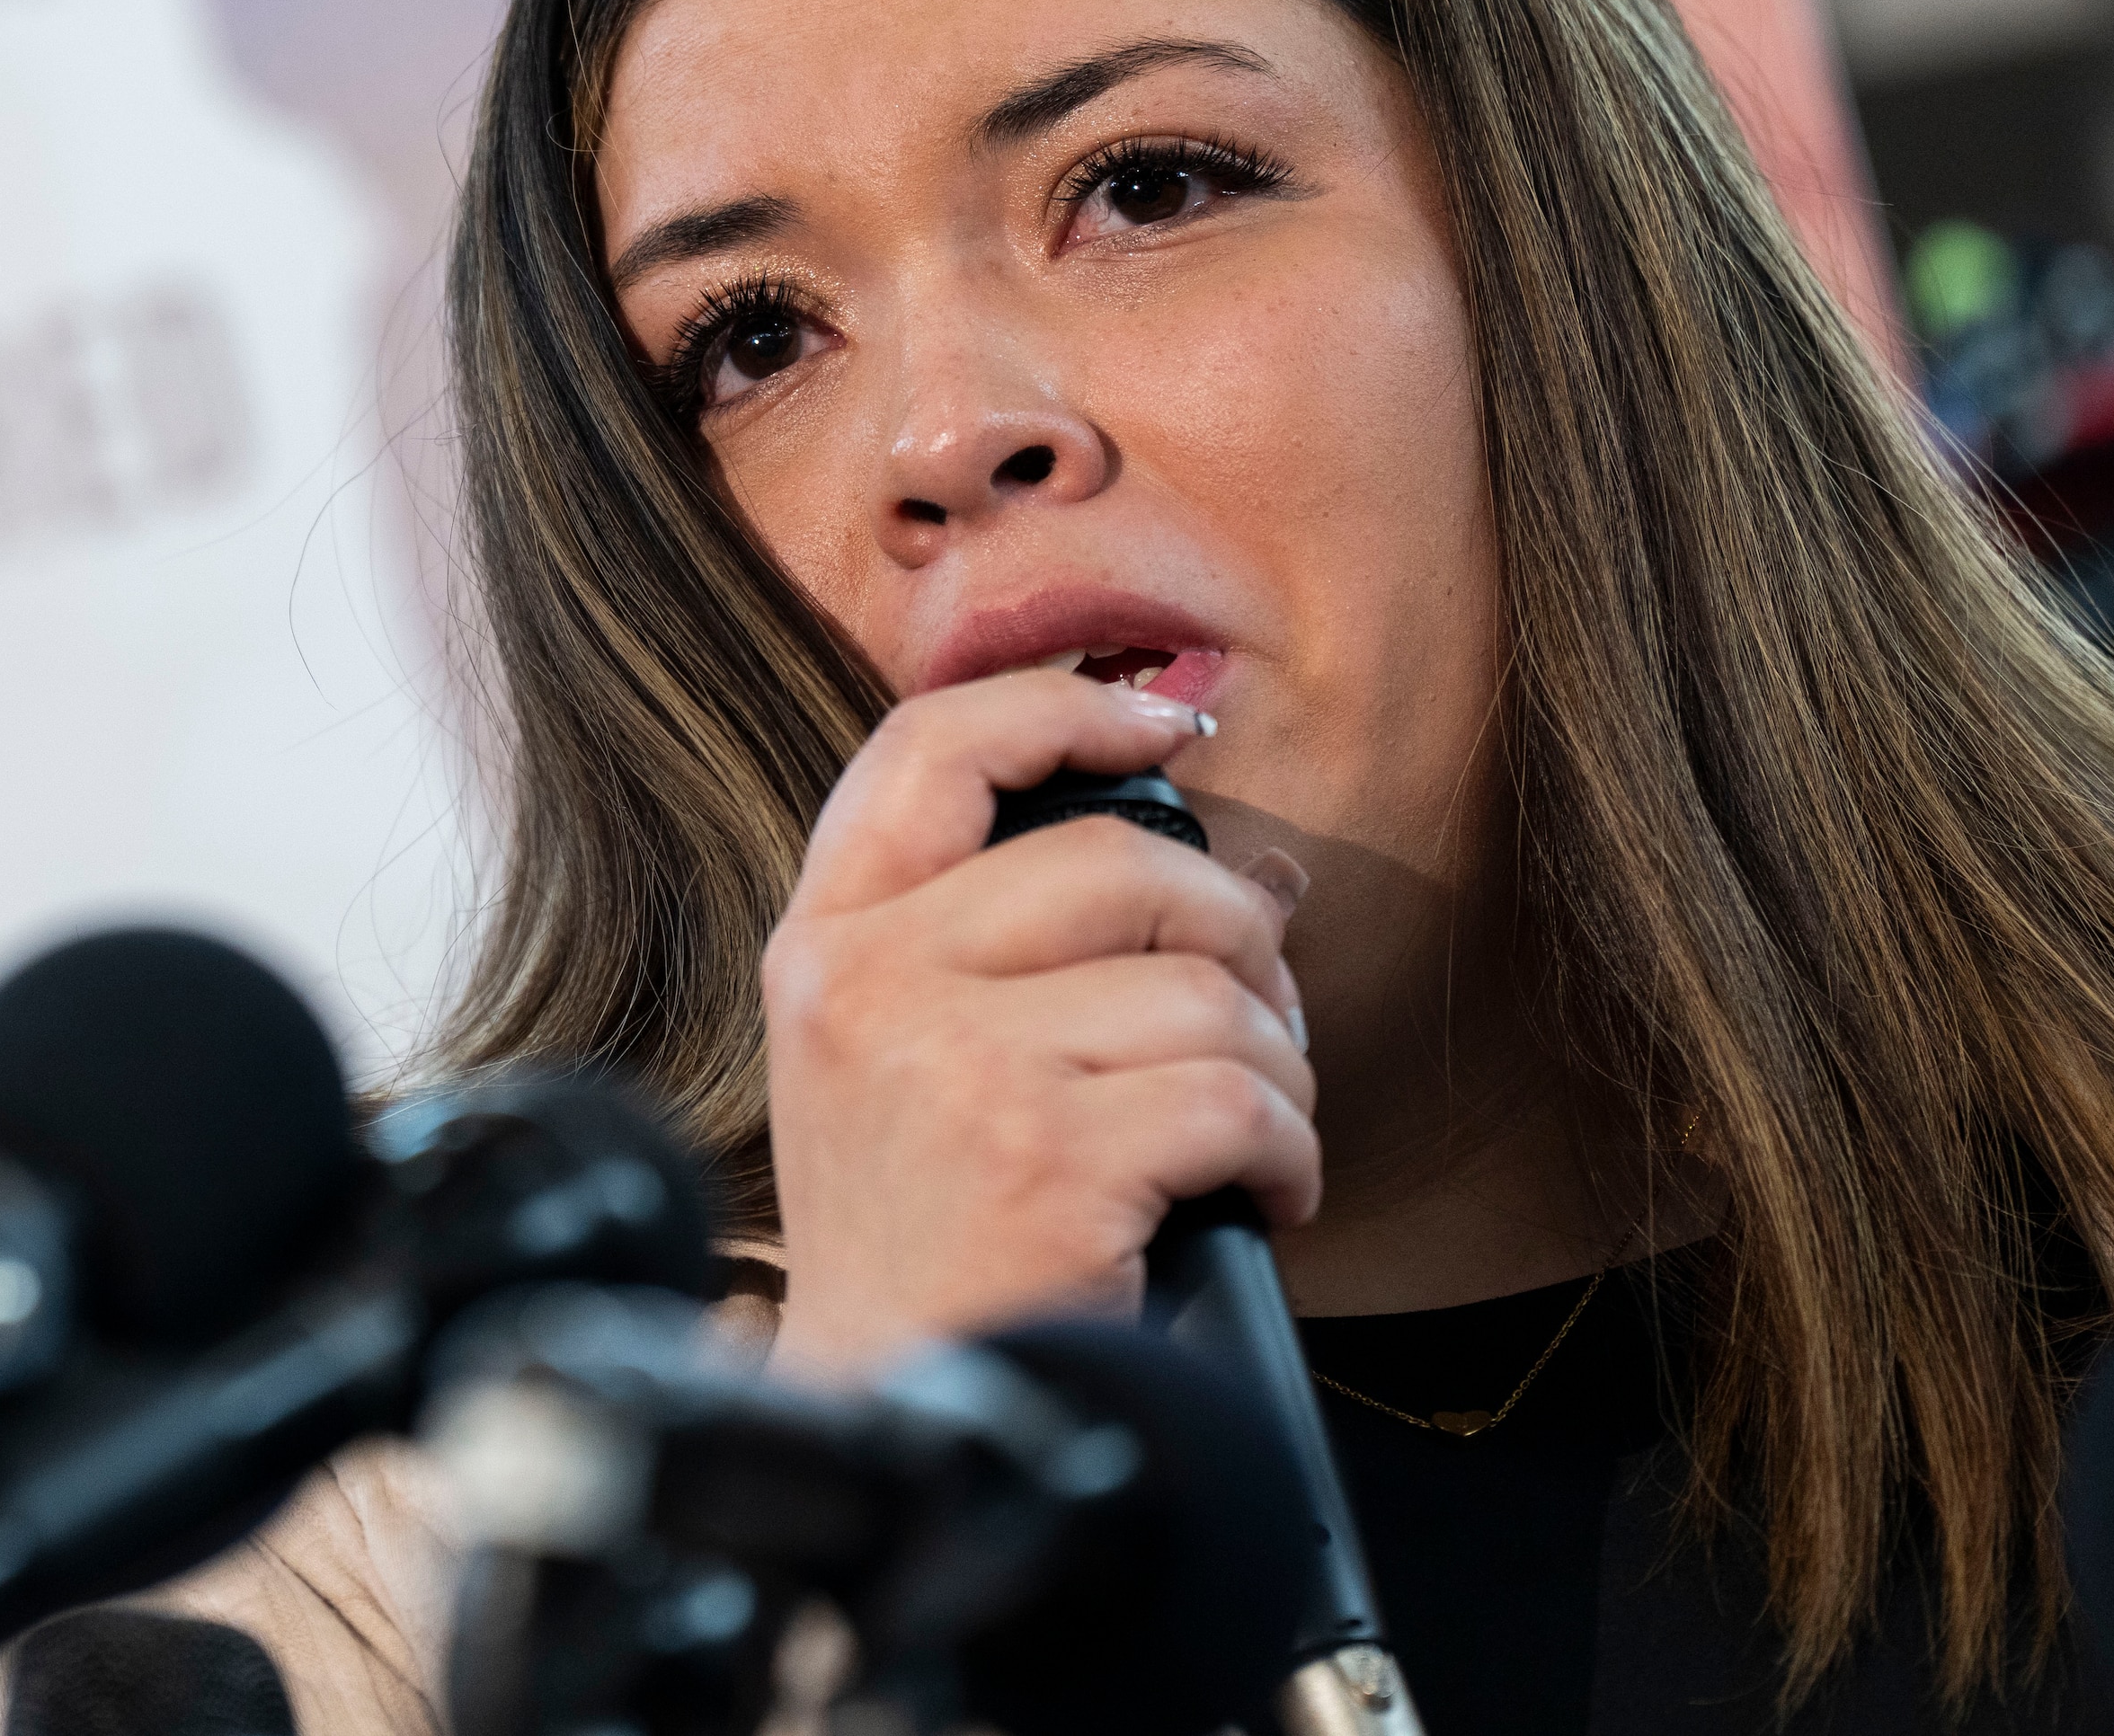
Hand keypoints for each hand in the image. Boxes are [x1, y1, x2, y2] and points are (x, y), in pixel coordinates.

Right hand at [757, 671, 1313, 1380]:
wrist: (891, 1407)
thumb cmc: (920, 1239)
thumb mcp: (911, 1062)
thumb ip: (1029, 948)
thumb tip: (1257, 873)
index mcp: (827, 943)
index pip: (928, 750)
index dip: (1061, 706)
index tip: (1163, 719)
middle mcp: (869, 982)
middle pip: (1117, 862)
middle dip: (1233, 934)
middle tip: (1257, 1014)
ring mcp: (951, 1064)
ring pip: (1202, 993)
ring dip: (1272, 1070)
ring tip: (1251, 1138)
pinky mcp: (1044, 1155)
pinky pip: (1238, 1098)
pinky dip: (1287, 1154)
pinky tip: (1260, 1199)